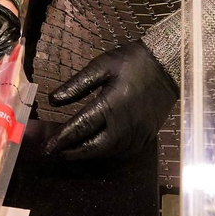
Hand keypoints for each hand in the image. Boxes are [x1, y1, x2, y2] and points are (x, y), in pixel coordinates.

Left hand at [45, 41, 176, 160]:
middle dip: (74, 152)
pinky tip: (99, 147)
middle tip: (58, 152)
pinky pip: (125, 151)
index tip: (47, 148)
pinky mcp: (148, 135)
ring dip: (90, 153)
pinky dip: (109, 152)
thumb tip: (53, 100)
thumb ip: (77, 85)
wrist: (167, 64)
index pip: (81, 127)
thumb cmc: (132, 62)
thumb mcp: (101, 66)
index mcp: (111, 104)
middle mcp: (125, 124)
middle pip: (95, 146)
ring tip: (74, 150)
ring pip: (110, 152)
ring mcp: (138, 132)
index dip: (62, 139)